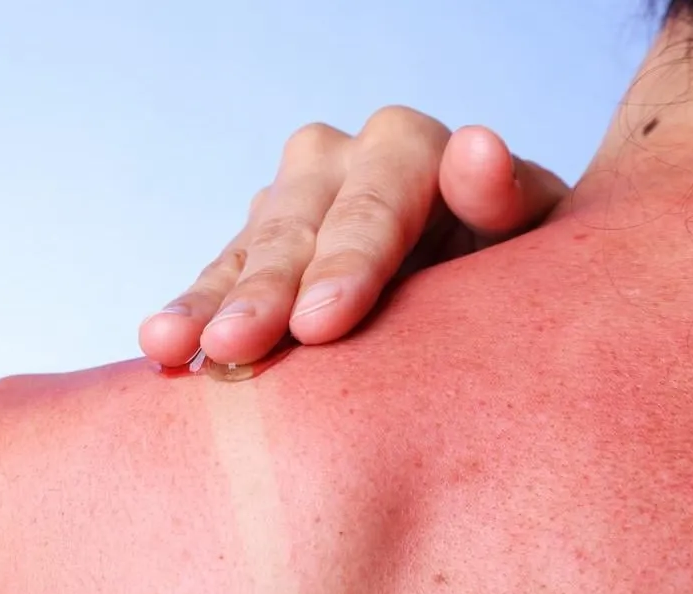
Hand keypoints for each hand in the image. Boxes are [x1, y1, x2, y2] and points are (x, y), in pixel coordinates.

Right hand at [139, 106, 569, 365]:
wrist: (471, 287)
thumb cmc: (512, 269)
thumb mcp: (532, 234)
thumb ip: (507, 195)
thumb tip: (476, 147)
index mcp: (407, 148)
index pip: (373, 202)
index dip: (346, 262)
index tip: (322, 323)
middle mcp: (335, 162)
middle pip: (296, 227)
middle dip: (266, 290)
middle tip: (238, 346)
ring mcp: (286, 204)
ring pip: (244, 253)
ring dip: (209, 303)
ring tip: (175, 347)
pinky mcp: (251, 249)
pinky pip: (213, 279)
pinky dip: (190, 313)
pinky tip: (160, 346)